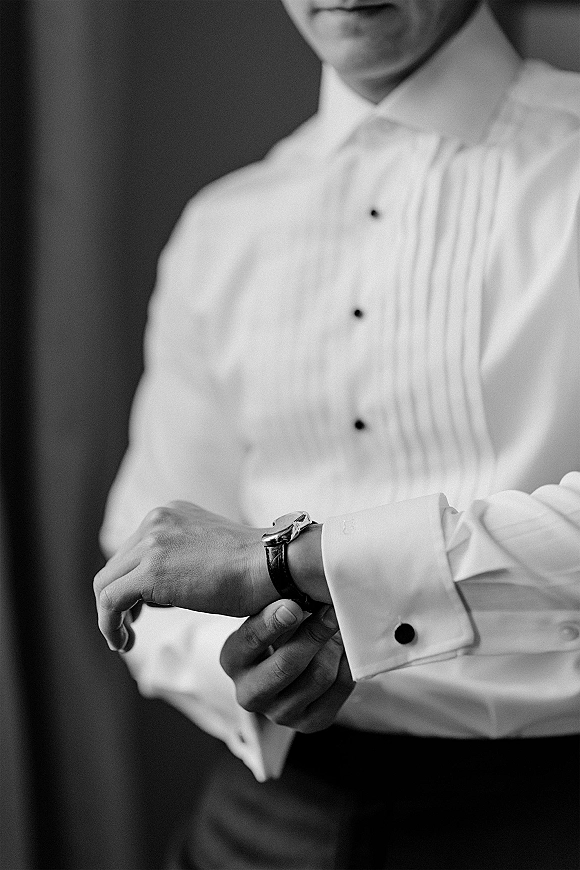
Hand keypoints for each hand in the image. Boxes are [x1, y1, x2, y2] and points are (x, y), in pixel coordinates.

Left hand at [94, 501, 273, 650]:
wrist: (277, 565)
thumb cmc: (258, 569)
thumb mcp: (213, 553)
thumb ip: (184, 560)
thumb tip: (162, 589)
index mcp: (173, 514)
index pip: (135, 550)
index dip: (132, 584)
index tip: (140, 611)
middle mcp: (158, 520)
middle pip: (117, 565)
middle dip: (119, 600)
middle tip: (129, 629)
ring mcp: (152, 542)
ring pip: (106, 583)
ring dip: (111, 616)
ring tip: (123, 641)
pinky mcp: (150, 571)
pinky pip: (109, 601)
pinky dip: (110, 626)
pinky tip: (122, 643)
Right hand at [220, 600, 353, 732]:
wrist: (288, 664)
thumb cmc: (277, 629)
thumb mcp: (268, 614)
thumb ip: (280, 606)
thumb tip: (301, 599)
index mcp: (232, 660)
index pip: (251, 639)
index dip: (274, 621)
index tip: (294, 604)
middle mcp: (249, 693)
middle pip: (286, 665)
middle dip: (313, 635)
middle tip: (331, 612)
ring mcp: (279, 713)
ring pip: (318, 677)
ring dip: (334, 647)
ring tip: (339, 626)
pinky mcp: (308, 723)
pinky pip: (338, 690)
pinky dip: (346, 665)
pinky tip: (346, 648)